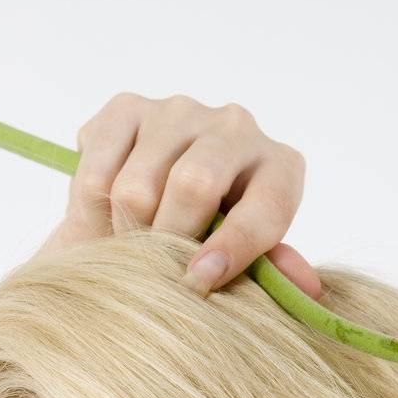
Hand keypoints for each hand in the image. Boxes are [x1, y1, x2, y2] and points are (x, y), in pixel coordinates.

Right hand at [33, 91, 321, 300]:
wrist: (151, 217)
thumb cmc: (209, 247)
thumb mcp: (244, 267)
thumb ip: (270, 275)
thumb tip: (306, 289)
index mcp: (279, 168)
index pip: (263, 207)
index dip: (232, 249)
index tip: (198, 282)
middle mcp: (236, 127)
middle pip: (193, 184)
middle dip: (166, 241)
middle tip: (154, 269)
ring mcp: (180, 111)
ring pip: (137, 186)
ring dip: (125, 230)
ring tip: (131, 243)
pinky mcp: (127, 108)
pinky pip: (96, 169)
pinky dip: (91, 208)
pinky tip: (109, 213)